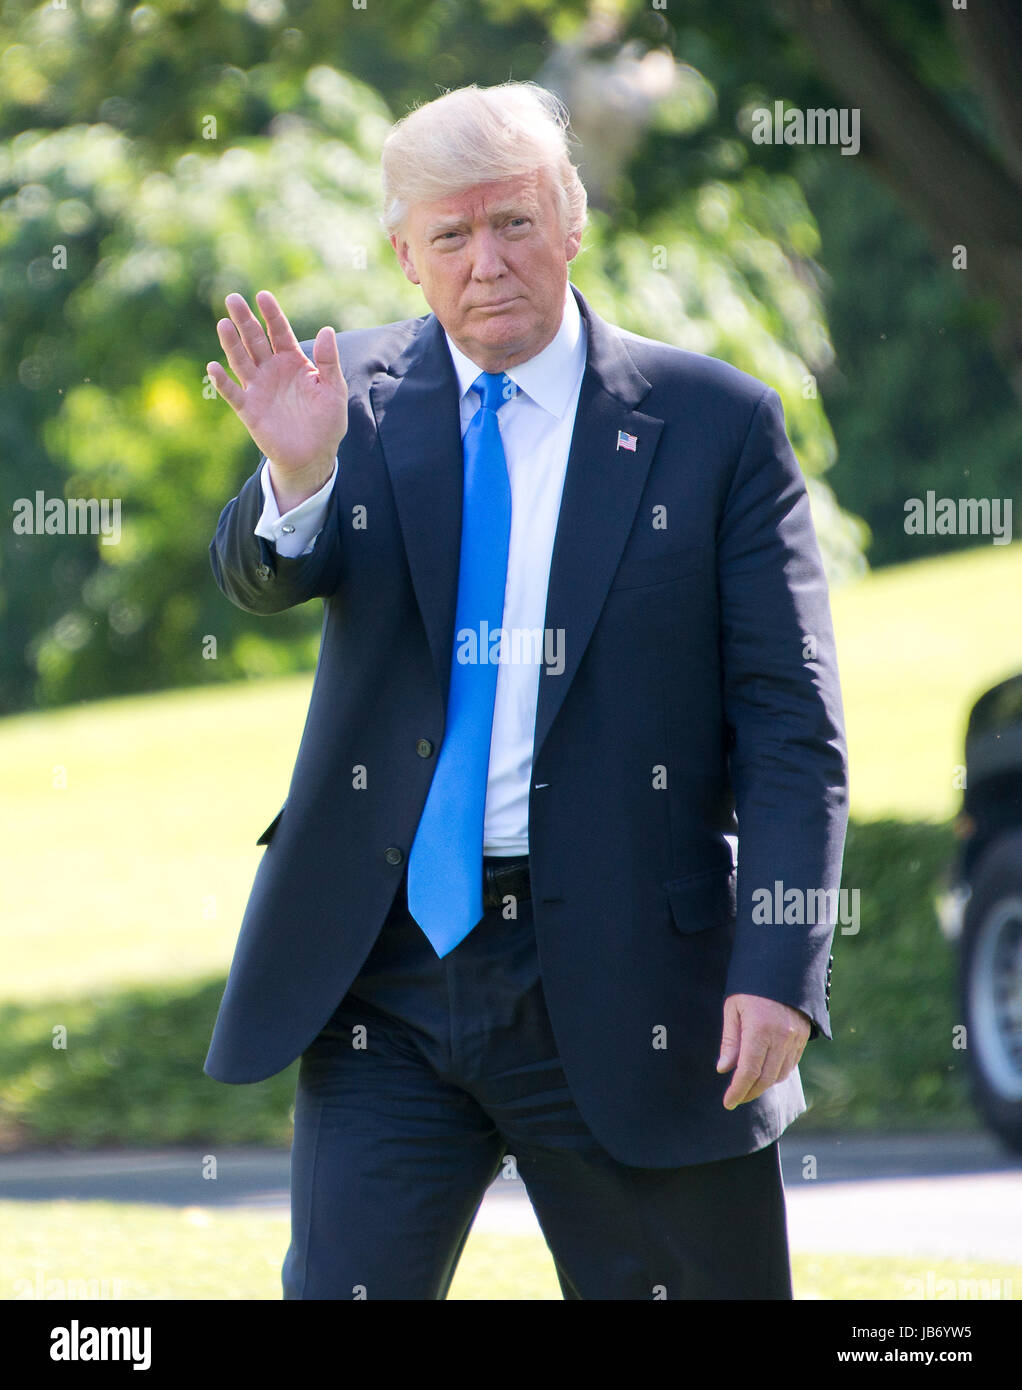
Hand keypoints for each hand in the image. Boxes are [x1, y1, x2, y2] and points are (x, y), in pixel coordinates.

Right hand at [206, 290, 347, 509]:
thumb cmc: (326, 421)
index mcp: (292, 361)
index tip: (262, 296)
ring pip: (241, 361)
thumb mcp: (333, 389)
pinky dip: (222, 382)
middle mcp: (271, 370)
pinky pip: (233, 393)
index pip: (279, 332)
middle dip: (244, 320)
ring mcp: (258, 388)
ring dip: (231, 344)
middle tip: (233, 298)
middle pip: (254, 340)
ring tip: (223, 324)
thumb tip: (327, 330)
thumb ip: (328, 362)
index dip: (271, 314)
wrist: (314, 455)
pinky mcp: (249, 410)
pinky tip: (213, 367)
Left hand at [716, 993, 810, 1109]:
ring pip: (780, 1074)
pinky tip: (765, 1072)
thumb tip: (723, 1069)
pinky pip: (791, 1064)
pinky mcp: (804, 1036)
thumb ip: (730, 1041)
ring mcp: (796, 1038)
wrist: (782, 965)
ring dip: (764, 1085)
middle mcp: (781, 1036)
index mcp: (760, 1028)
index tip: (727, 1102)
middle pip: (766, 1078)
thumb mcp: (733, 1008)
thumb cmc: (750, 986)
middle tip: (736, 1098)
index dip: (738, 1090)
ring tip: (748, 1086)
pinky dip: (777, 1073)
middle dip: (749, 1092)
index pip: (749, 1071)